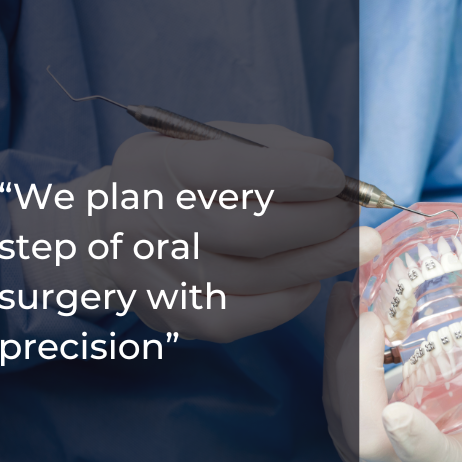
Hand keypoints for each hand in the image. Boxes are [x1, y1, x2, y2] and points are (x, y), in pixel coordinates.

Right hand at [82, 123, 362, 341]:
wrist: (109, 231)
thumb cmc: (179, 181)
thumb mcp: (208, 144)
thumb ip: (268, 145)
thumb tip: (326, 162)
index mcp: (154, 164)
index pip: (234, 170)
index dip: (296, 176)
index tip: (336, 180)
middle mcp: (146, 221)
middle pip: (251, 231)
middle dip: (317, 224)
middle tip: (352, 219)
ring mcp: (154, 275)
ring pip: (255, 277)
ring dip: (316, 262)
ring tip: (352, 247)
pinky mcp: (170, 315)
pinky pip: (241, 317)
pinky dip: (287, 301)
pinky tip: (312, 280)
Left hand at [323, 241, 461, 461]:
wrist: (443, 426)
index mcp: (452, 459)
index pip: (434, 461)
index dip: (416, 443)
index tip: (399, 414)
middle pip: (369, 434)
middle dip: (361, 376)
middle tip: (370, 321)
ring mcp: (367, 451)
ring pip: (342, 407)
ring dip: (341, 350)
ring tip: (349, 299)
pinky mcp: (345, 427)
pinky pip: (332, 389)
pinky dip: (335, 345)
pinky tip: (342, 305)